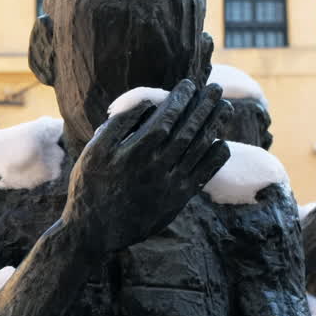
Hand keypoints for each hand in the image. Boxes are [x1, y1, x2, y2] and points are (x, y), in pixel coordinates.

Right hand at [63, 79, 231, 253]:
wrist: (94, 230)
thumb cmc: (90, 186)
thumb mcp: (94, 152)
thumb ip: (118, 126)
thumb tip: (147, 105)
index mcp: (134, 152)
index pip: (166, 118)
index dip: (181, 100)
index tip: (189, 84)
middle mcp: (156, 167)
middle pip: (188, 131)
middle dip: (204, 107)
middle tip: (216, 89)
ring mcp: (169, 184)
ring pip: (199, 150)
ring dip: (214, 126)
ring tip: (225, 107)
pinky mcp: (176, 200)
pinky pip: (202, 176)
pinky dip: (214, 158)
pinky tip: (221, 143)